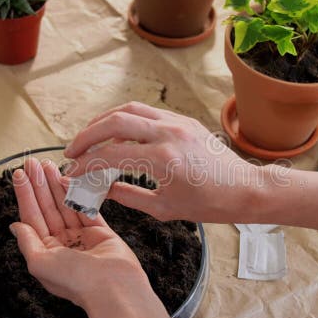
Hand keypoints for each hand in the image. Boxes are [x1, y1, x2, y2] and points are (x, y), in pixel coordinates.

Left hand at [9, 157, 148, 308]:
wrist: (112, 287)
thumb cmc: (76, 280)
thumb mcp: (40, 263)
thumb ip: (27, 241)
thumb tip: (14, 226)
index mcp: (46, 254)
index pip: (32, 218)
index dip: (25, 195)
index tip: (20, 175)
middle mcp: (62, 245)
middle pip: (47, 208)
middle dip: (39, 185)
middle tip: (33, 162)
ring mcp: (82, 238)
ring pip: (66, 205)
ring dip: (55, 185)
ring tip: (48, 164)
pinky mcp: (101, 232)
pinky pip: (86, 208)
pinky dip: (77, 194)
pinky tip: (66, 179)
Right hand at [63, 102, 262, 221]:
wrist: (244, 189)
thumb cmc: (209, 204)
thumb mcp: (164, 207)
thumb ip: (128, 196)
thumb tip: (101, 190)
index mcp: (164, 159)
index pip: (112, 154)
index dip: (87, 163)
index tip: (73, 171)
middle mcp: (169, 133)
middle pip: (115, 121)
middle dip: (87, 134)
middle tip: (72, 150)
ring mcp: (177, 122)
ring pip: (129, 109)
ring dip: (104, 121)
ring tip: (89, 138)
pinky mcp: (183, 120)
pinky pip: (147, 113)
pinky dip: (126, 119)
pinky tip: (116, 134)